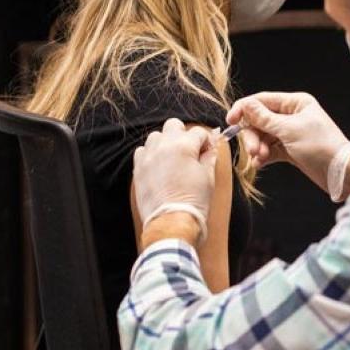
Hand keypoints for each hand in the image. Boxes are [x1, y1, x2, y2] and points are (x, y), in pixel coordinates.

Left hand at [133, 118, 217, 241]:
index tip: (209, 150)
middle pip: (174, 125)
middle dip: (184, 135)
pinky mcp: (138, 169)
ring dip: (166, 142)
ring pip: (156, 136)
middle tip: (191, 151)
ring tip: (174, 159)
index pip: (199, 132)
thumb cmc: (194, 201)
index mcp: (184, 146)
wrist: (172, 223)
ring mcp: (148, 157)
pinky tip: (160, 167)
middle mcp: (163, 146)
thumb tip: (211, 147)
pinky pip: (142, 151)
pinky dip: (151, 154)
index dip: (207, 141)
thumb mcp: (209, 177)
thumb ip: (209, 157)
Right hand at [226, 92, 349, 192]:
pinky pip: (270, 149)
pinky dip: (263, 156)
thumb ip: (264, 118)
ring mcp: (291, 133)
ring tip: (259, 158)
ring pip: (263, 136)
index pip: (262, 101)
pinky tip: (260, 164)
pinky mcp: (290, 149)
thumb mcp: (290, 130)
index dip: (244, 110)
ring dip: (258, 147)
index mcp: (295, 103)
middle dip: (253, 135)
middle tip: (252, 150)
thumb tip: (246, 105)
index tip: (231, 122)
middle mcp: (292, 115)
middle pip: (260, 120)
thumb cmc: (321, 147)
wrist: (340, 173)